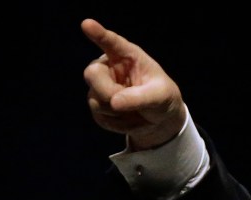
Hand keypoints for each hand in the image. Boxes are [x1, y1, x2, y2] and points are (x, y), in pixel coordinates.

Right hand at [81, 18, 186, 149]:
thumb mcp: (160, 96)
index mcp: (127, 55)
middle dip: (108, 92)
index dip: (98, 33)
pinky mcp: (97, 104)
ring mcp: (99, 86)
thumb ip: (139, 97)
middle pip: (92, 74)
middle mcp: (108, 66)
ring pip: (95, 100)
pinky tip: (130, 119)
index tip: (87, 24)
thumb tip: (114, 103)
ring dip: (119, 113)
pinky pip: (100, 117)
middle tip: (125, 103)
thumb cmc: (162, 98)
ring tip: (137, 111)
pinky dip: (118, 124)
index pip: (111, 42)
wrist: (159, 119)